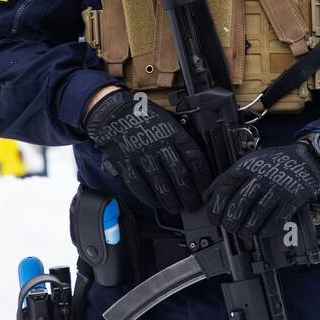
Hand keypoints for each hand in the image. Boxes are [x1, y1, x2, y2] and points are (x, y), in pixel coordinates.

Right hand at [82, 88, 211, 212]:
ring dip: (171, 200)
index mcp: (174, 133)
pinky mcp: (125, 162)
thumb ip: (180, 141)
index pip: (195, 158)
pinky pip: (139, 186)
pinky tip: (155, 203)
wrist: (114, 111)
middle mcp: (159, 143)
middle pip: (180, 175)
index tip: (205, 190)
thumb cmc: (145, 119)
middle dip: (189, 195)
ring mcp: (141, 153)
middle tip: (193, 205)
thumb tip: (196, 166)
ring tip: (176, 208)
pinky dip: (149, 198)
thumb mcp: (168, 122)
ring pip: (161, 184)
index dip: (202, 178)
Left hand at [207, 133, 319, 238]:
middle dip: (230, 221)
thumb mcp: (250, 162)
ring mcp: (278, 188)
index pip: (225, 187)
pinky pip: (276, 220)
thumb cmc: (275, 163)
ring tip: (243, 233)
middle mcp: (262, 176)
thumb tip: (208, 196)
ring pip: (256, 215)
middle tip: (229, 227)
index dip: (216, 206)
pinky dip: (266, 230)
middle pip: (239, 204)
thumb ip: (229, 178)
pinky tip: (261, 231)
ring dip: (247, 229)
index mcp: (248, 166)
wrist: (306, 159)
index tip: (214, 218)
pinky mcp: (292, 200)